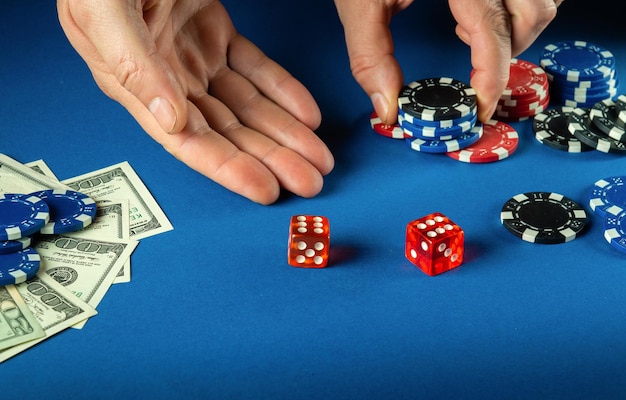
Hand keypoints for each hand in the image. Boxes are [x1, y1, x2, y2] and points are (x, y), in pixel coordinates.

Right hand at [57, 0, 333, 204]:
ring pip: (246, 106)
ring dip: (284, 132)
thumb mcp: (105, 11)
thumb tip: (170, 120)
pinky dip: (282, 90)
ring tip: (318, 156)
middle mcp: (165, 78)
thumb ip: (133, 65)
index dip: (229, 168)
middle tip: (310, 180)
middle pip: (227, 131)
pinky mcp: (214, 31)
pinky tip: (305, 112)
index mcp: (133, 81)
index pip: (188, 140)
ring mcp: (192, 55)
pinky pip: (254, 69)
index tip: (266, 188)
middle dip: (271, 157)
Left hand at [334, 0, 560, 123]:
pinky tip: (487, 9)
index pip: (494, 34)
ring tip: (474, 32)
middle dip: (508, 53)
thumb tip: (386, 105)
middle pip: (533, 16)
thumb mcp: (361, 0)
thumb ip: (371, 54)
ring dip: (520, 28)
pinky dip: (524, 6)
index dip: (492, 78)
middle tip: (474, 70)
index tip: (480, 107)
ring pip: (546, 0)